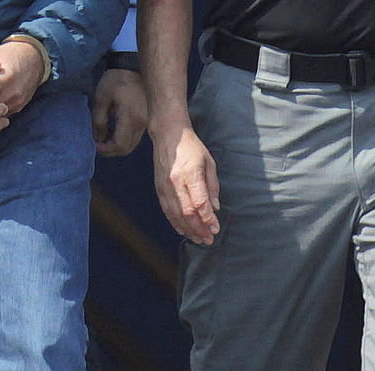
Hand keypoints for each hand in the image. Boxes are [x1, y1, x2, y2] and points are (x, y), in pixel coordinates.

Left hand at [91, 68, 147, 156]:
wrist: (132, 66)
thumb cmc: (115, 80)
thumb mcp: (101, 99)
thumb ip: (98, 121)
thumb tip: (98, 139)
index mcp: (131, 118)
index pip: (120, 145)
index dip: (106, 150)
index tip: (95, 145)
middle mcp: (142, 123)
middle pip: (127, 149)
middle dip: (111, 151)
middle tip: (99, 144)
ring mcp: (147, 122)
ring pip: (133, 144)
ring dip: (118, 146)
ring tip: (105, 138)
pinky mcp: (148, 119)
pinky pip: (136, 136)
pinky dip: (125, 139)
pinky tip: (114, 132)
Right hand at [150, 119, 219, 244]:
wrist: (168, 134)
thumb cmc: (191, 147)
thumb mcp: (208, 162)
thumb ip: (212, 186)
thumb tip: (215, 208)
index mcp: (190, 173)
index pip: (199, 202)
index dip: (208, 219)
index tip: (216, 228)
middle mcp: (175, 182)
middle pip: (187, 212)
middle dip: (199, 229)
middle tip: (209, 240)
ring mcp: (165, 186)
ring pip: (175, 214)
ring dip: (188, 230)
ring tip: (198, 239)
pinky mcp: (159, 188)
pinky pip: (167, 210)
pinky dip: (175, 223)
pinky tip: (183, 230)